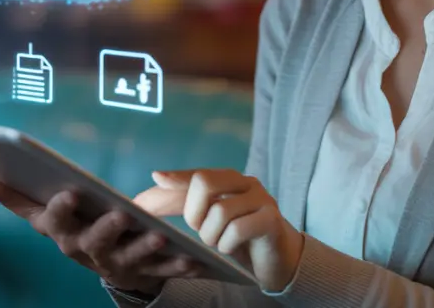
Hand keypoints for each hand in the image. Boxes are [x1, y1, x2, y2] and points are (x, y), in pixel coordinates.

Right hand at [0, 174, 202, 295]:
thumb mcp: (46, 210)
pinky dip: (178, 265)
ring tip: (159, 235)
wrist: (112, 267)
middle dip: (102, 228)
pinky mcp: (144, 272)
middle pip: (88, 240)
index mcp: (57, 230)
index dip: (54, 208)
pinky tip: (195, 259)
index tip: (66, 193)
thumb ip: (13, 194)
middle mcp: (81, 250)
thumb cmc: (76, 224)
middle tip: (117, 214)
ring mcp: (113, 263)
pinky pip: (163, 270)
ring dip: (143, 247)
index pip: (45, 217)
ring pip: (128, 256)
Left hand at [134, 169, 304, 291]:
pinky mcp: (271, 219)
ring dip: (210, 235)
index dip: (177, 177)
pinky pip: (238, 229)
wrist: (278, 259)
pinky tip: (229, 248)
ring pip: (220, 211)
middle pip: (205, 183)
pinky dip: (227, 243)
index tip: (157, 178)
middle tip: (199, 229)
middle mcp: (247, 183)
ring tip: (217, 242)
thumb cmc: (239, 237)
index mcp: (230, 180)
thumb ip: (182, 201)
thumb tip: (154, 178)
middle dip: (193, 211)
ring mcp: (262, 199)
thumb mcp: (209, 219)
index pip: (198, 173)